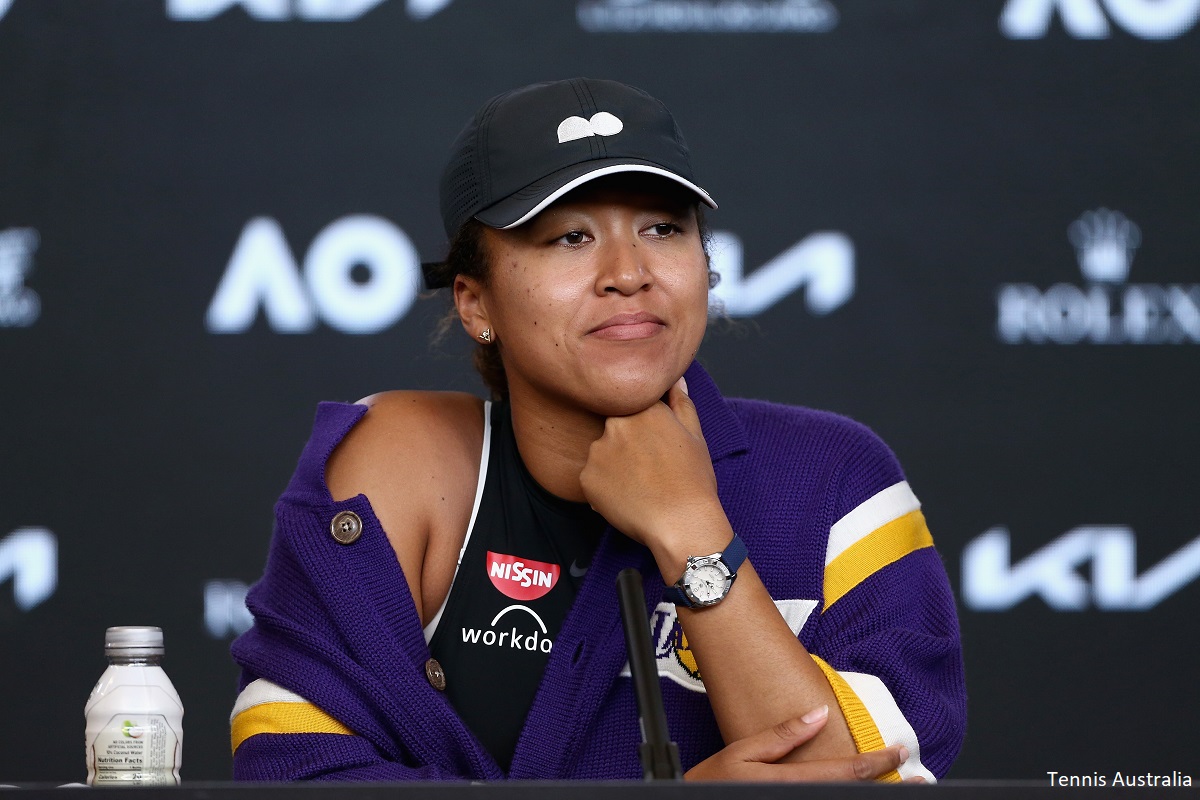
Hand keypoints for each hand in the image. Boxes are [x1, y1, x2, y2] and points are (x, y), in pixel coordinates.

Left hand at [579, 377, 723, 555]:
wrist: (681, 523)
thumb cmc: (694, 481)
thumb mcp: (695, 436)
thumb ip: (681, 402)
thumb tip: (676, 380)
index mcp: (643, 408)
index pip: (633, 406)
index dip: (645, 427)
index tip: (655, 444)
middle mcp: (615, 424)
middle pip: (615, 428)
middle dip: (627, 443)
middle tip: (649, 468)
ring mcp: (598, 451)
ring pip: (603, 453)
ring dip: (614, 465)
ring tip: (639, 485)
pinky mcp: (586, 478)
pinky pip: (592, 478)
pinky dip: (605, 487)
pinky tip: (627, 498)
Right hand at [684, 706, 922, 782]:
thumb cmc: (711, 782)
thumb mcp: (741, 751)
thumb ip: (783, 734)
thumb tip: (818, 714)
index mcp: (789, 780)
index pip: (846, 771)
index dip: (878, 761)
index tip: (898, 751)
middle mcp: (798, 797)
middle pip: (853, 793)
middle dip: (886, 783)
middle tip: (917, 777)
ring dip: (869, 793)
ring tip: (894, 786)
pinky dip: (845, 797)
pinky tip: (858, 792)